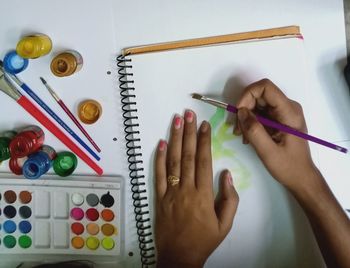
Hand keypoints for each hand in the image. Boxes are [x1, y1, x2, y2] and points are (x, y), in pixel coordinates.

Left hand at [155, 110, 238, 267]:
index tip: (204, 125)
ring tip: (176, 121)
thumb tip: (226, 173)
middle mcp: (186, 189)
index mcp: (203, 194)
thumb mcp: (225, 224)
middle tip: (189, 114)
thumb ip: (229, 198)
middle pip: (187, 155)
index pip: (203, 160)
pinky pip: (158, 175)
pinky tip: (160, 143)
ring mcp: (170, 192)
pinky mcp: (159, 197)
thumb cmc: (205, 240)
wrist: (180, 256)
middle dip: (188, 132)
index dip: (204, 141)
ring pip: (172, 161)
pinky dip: (158, 158)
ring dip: (174, 139)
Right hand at [234, 79, 318, 191]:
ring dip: (246, 117)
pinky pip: (260, 112)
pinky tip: (248, 137)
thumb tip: (240, 112)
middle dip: (244, 108)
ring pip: (257, 103)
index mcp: (289, 112)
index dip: (247, 95)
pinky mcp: (279, 119)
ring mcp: (283, 112)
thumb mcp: (268, 151)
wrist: (301, 177)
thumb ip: (254, 130)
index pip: (265, 87)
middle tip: (238, 129)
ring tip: (242, 135)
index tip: (239, 113)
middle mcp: (287, 107)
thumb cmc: (288, 166)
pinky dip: (251, 122)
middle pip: (259, 95)